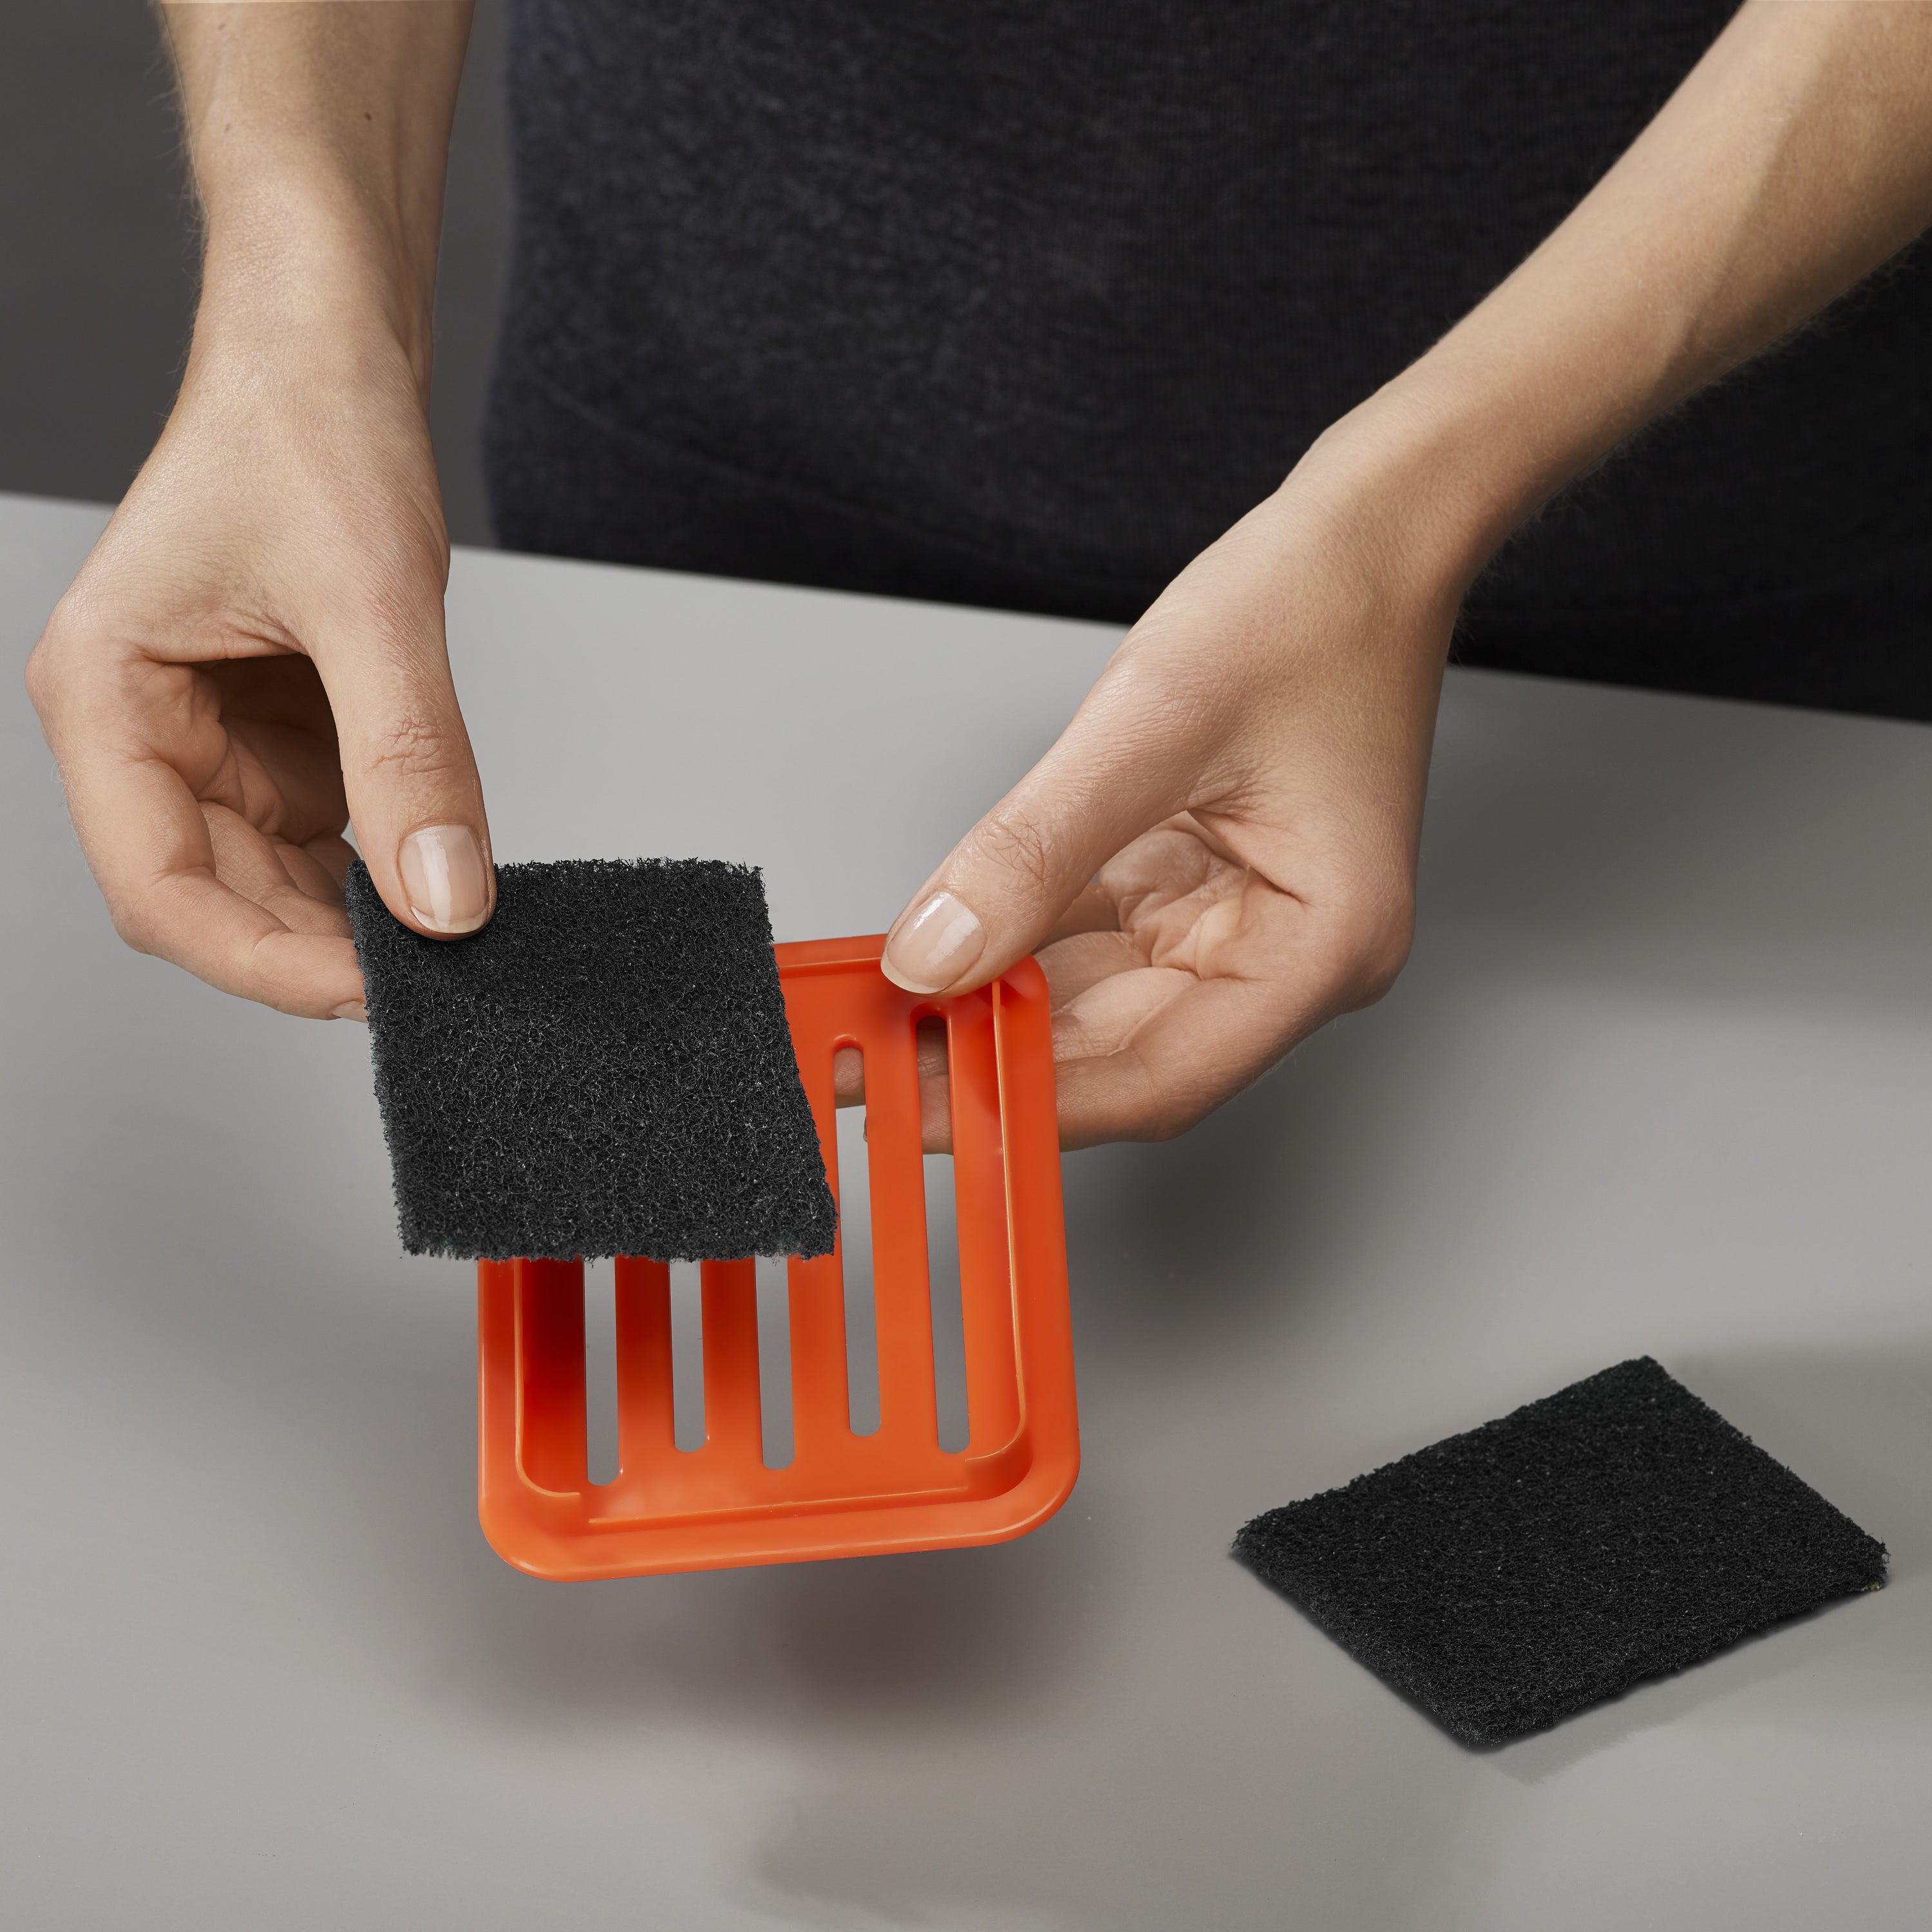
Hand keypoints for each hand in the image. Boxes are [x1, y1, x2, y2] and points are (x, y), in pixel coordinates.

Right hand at [25, 313, 492, 1017]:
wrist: (334, 351)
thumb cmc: (307, 431)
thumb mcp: (371, 604)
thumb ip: (409, 759)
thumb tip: (447, 899)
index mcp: (106, 698)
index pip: (160, 890)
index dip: (264, 963)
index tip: (371, 992)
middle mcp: (143, 730)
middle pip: (214, 900)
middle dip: (318, 949)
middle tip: (433, 979)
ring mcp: (209, 737)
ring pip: (271, 879)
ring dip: (349, 916)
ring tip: (443, 936)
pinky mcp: (274, 730)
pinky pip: (318, 832)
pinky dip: (373, 866)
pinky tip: (433, 879)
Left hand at [879, 436, 1461, 1147]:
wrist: (1371, 533)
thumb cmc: (1314, 607)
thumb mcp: (1152, 724)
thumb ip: (1033, 851)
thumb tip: (932, 955)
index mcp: (1320, 947)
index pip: (1157, 1077)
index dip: (1028, 1102)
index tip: (918, 1101)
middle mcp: (1289, 956)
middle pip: (1121, 1052)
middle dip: (995, 1055)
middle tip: (875, 1058)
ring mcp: (1244, 924)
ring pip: (1097, 1001)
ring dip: (996, 1000)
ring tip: (889, 1007)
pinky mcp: (1203, 885)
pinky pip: (1097, 936)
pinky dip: (1021, 939)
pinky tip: (945, 941)